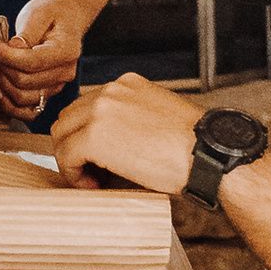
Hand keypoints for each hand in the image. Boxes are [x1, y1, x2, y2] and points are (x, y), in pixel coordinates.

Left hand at [0, 0, 87, 122]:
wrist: (67, 19)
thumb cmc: (51, 13)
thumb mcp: (38, 13)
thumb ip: (27, 32)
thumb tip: (12, 49)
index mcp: (67, 51)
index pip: (30, 61)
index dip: (3, 55)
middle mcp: (65, 73)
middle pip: (23, 81)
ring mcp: (56, 86)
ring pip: (22, 97)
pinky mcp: (46, 93)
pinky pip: (26, 112)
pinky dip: (8, 105)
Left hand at [51, 74, 198, 199]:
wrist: (209, 154)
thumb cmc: (196, 146)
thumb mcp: (160, 119)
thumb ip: (132, 121)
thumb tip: (113, 145)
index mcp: (128, 84)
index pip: (88, 106)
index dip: (87, 134)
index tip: (98, 157)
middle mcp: (111, 91)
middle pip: (69, 117)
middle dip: (74, 146)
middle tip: (91, 171)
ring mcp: (101, 110)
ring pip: (61, 135)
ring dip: (71, 160)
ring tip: (92, 180)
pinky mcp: (95, 135)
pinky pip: (66, 156)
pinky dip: (73, 173)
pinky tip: (92, 185)